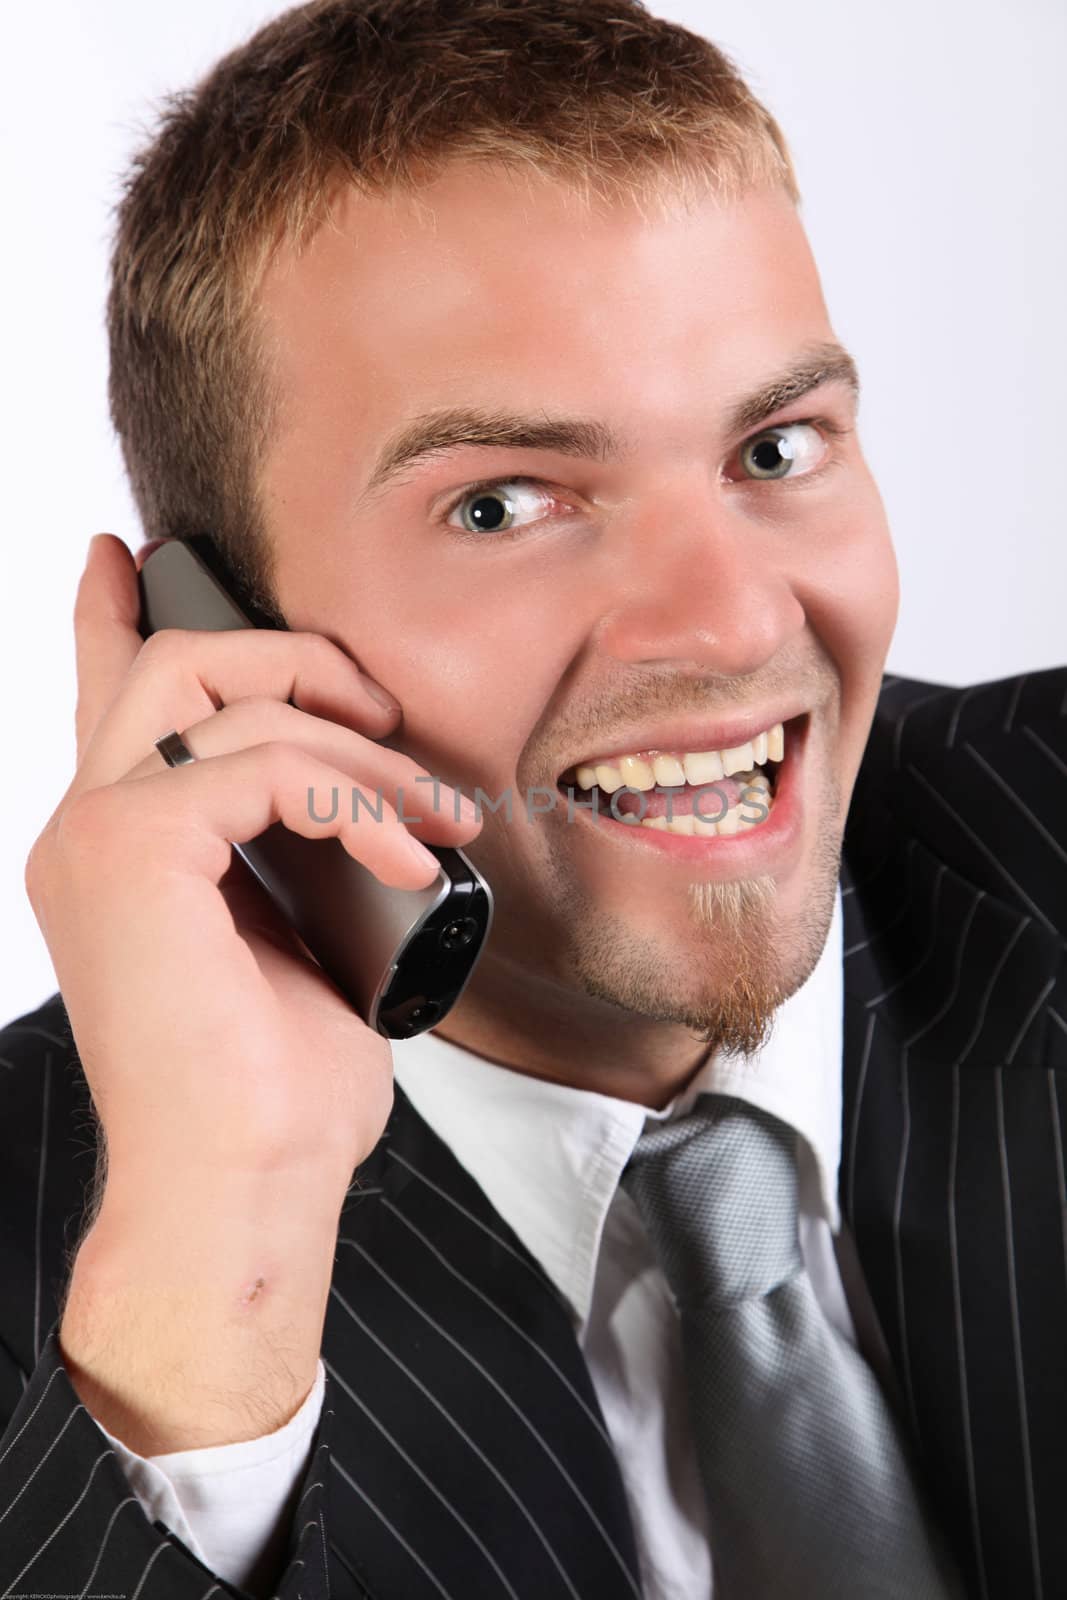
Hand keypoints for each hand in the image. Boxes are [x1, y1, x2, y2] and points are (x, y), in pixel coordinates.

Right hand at [23, 533, 480, 1449]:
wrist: (240, 1189)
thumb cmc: (273, 1093)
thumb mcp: (290, 940)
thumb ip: (284, 854)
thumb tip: (355, 805)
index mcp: (119, 849)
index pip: (106, 698)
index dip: (113, 615)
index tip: (131, 555)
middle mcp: (89, 828)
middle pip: (173, 660)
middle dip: (293, 656)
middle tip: (381, 708)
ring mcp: (100, 837)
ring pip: (227, 697)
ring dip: (360, 748)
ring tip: (437, 812)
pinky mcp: (136, 854)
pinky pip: (264, 764)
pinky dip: (357, 799)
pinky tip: (412, 852)